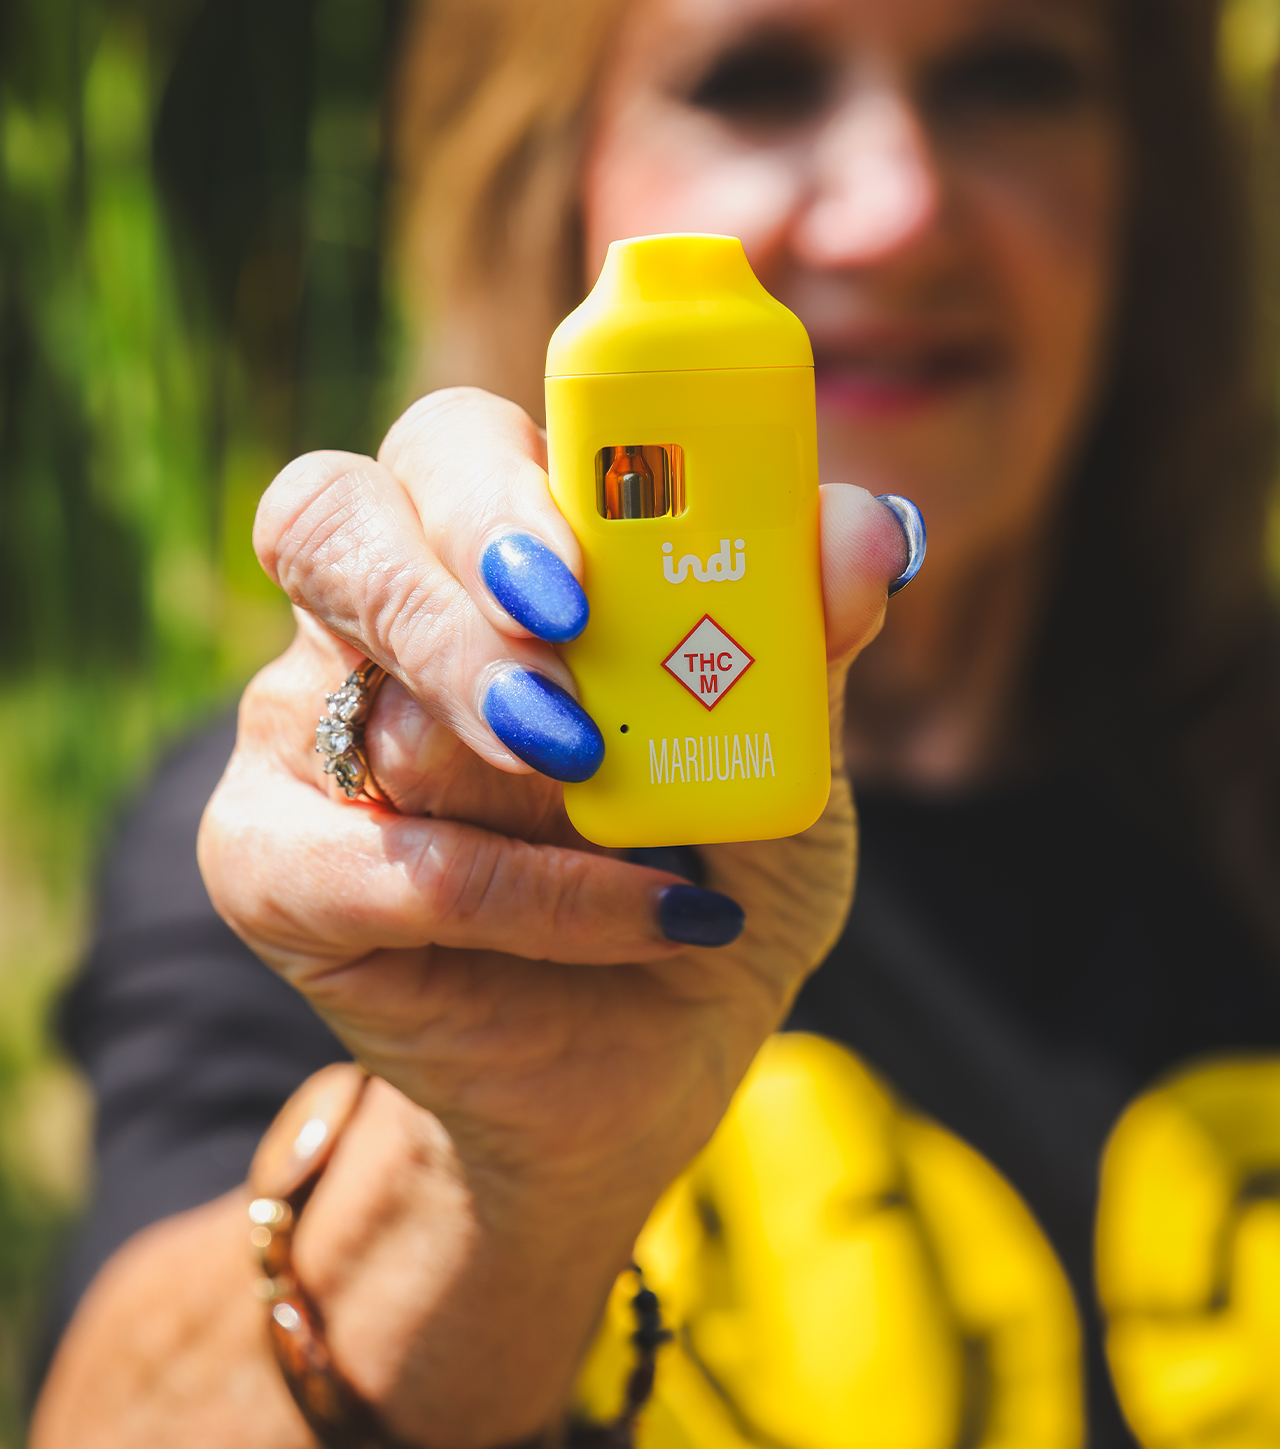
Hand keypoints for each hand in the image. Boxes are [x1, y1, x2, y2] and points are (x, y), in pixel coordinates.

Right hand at [197, 385, 909, 1442]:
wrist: (652, 1063)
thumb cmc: (709, 870)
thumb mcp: (784, 757)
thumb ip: (802, 639)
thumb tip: (870, 528)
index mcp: (486, 555)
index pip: (449, 448)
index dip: (495, 482)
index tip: (583, 564)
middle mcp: (372, 623)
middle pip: (333, 522)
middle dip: (452, 603)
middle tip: (565, 684)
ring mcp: (301, 739)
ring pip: (364, 706)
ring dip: (513, 773)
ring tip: (637, 819)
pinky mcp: (271, 868)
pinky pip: (384, 863)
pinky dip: (532, 896)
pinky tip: (647, 915)